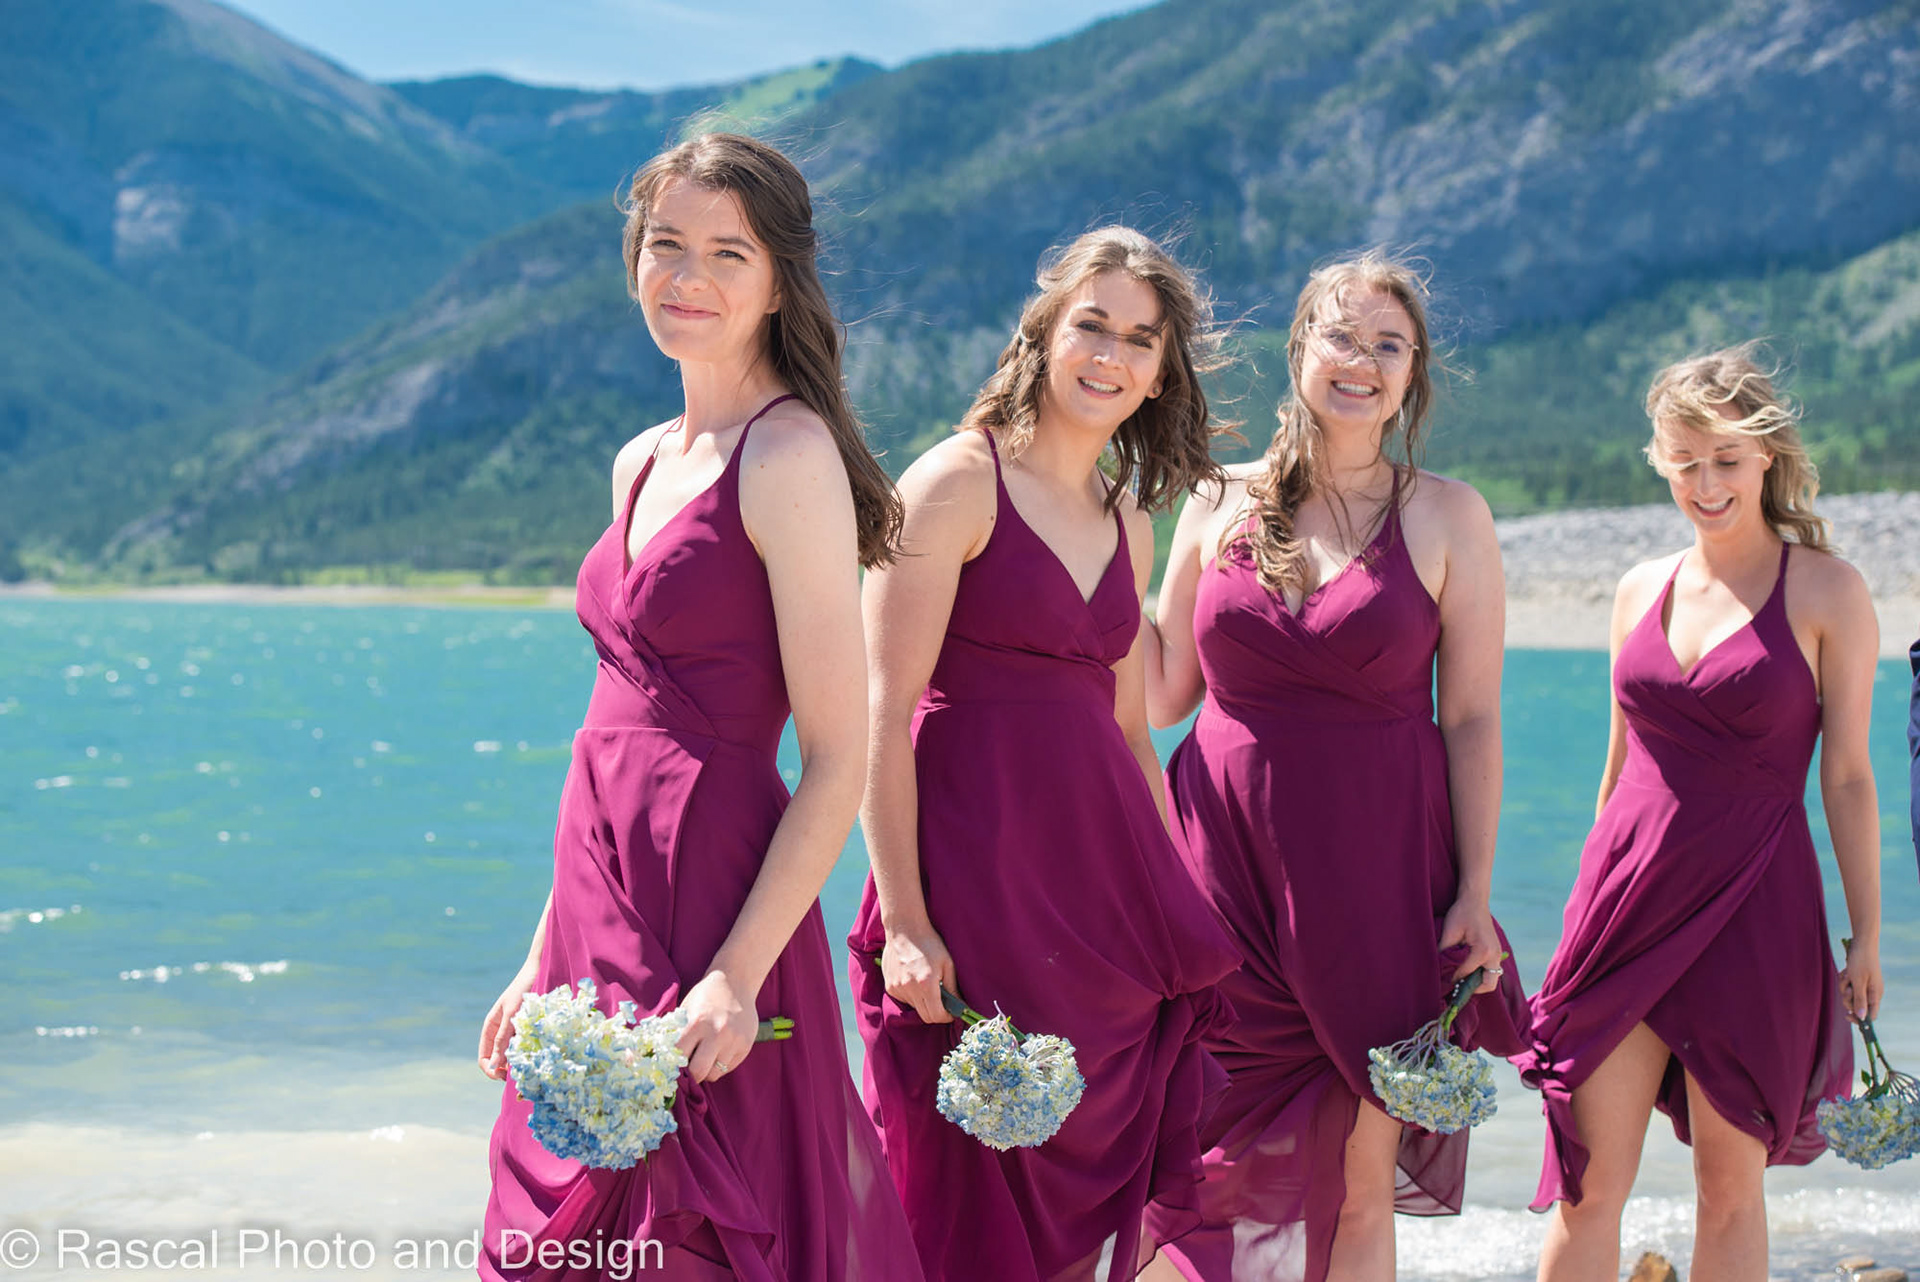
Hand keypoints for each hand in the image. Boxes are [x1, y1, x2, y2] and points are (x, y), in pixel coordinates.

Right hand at [478, 958, 539, 1080]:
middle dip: (505, 1070)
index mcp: (490, 1028)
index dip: (490, 1070)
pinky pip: (524, 1047)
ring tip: (530, 1065)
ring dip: (518, 1063)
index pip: (484, 1057)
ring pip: (511, 1056)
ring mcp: (514, 1031)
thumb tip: (493, 1066)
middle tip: (520, 1074)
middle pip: (497, 1060)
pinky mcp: (527, 1029)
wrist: (539, 971)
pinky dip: (528, 1054)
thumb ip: (502, 1038)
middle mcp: (500, 1032)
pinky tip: (537, 1054)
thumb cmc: (523, 990)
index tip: (503, 1076)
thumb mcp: (511, 1014)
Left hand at [676, 970, 758, 1084]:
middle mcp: (718, 1033)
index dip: (672, 1063)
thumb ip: (677, 1033)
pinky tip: (717, 1053)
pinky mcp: (746, 1046)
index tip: (671, 1065)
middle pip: (699, 1071)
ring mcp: (734, 1041)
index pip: (679, 1055)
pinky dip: (720, 1065)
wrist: (736, 982)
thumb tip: (662, 1058)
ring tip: (703, 1060)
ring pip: (715, 1073)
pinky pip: (728, 1068)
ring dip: (706, 1071)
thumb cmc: (705, 996)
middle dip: (690, 1075)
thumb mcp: (686, 1009)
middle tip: (687, 1071)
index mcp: (697, 1022)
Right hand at [881, 921, 956, 1023]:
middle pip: (925, 1016)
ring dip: (923, 1002)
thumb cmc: (929, 943)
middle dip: (936, 1013)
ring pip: (914, 1007)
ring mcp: (897, 988)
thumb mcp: (947, 963)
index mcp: (926, 984)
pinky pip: (904, 999)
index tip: (951, 1012)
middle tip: (943, 1002)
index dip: (946, 1017)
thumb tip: (960, 1006)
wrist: (904, 928)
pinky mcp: (889, 986)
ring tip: (926, 983)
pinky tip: (914, 978)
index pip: (936, 1015)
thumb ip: (953, 988)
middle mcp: (909, 989)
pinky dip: (912, 995)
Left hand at [1439, 896, 1504, 994]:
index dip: (1453, 979)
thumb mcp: (1449, 932)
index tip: (1442, 982)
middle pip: (1487, 984)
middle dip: (1472, 988)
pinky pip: (1490, 971)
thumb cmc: (1461, 913)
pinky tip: (1465, 970)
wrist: (1475, 900)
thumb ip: (1444, 951)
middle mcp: (1494, 955)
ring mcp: (1497, 954)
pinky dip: (1480, 975)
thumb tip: (1437, 968)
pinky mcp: (1496, 952)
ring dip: (1477, 982)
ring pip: (1491, 979)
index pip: (1466, 973)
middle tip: (1456, 987)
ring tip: (1459, 979)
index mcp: (1483, 950)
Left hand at [1840, 935, 1883, 1022]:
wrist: (1861, 943)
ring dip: (1844, 985)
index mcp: (1876, 995)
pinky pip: (1847, 985)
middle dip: (1847, 997)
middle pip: (1856, 1005)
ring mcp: (1864, 985)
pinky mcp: (1857, 979)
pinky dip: (1844, 979)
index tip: (1847, 1016)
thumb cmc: (1861, 961)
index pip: (1870, 1015)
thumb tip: (1862, 1018)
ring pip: (1848, 994)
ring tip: (1847, 975)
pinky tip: (1846, 971)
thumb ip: (1860, 1000)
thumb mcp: (1858, 982)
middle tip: (1847, 987)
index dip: (1860, 1019)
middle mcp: (1871, 992)